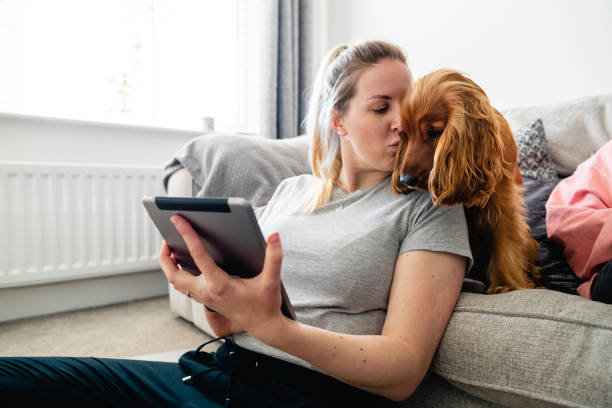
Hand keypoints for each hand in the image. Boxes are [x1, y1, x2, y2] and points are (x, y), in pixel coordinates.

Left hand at [158, 215, 286, 340]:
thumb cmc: (266, 304)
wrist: (263, 326)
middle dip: (165, 256)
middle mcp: (207, 292)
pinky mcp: (206, 300)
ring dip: (168, 266)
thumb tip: (274, 235)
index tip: (178, 220)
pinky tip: (183, 262)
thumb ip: (274, 256)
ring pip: (176, 282)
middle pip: (174, 274)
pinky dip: (178, 273)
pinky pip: (184, 286)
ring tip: (169, 248)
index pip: (198, 255)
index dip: (187, 234)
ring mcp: (204, 298)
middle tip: (165, 237)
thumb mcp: (272, 280)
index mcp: (219, 284)